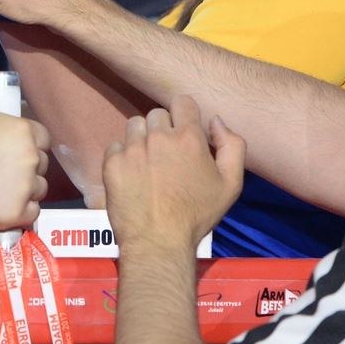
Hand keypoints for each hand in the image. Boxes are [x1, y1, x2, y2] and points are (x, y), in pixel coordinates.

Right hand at [0, 102, 50, 230]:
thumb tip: (1, 110)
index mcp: (23, 131)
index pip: (44, 139)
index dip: (33, 146)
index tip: (20, 153)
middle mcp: (29, 157)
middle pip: (42, 165)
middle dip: (27, 169)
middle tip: (6, 172)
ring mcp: (25, 187)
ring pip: (39, 189)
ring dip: (25, 190)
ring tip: (0, 190)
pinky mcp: (17, 212)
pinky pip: (31, 212)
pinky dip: (20, 211)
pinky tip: (4, 205)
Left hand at [102, 96, 244, 253]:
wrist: (159, 242)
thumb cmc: (197, 215)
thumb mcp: (231, 184)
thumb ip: (233, 145)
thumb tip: (216, 121)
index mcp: (189, 138)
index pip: (182, 101)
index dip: (184, 114)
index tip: (183, 130)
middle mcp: (159, 137)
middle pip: (157, 113)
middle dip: (162, 129)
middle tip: (166, 154)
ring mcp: (132, 149)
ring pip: (134, 125)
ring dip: (141, 138)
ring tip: (147, 162)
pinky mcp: (112, 163)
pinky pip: (115, 146)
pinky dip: (122, 157)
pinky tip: (132, 175)